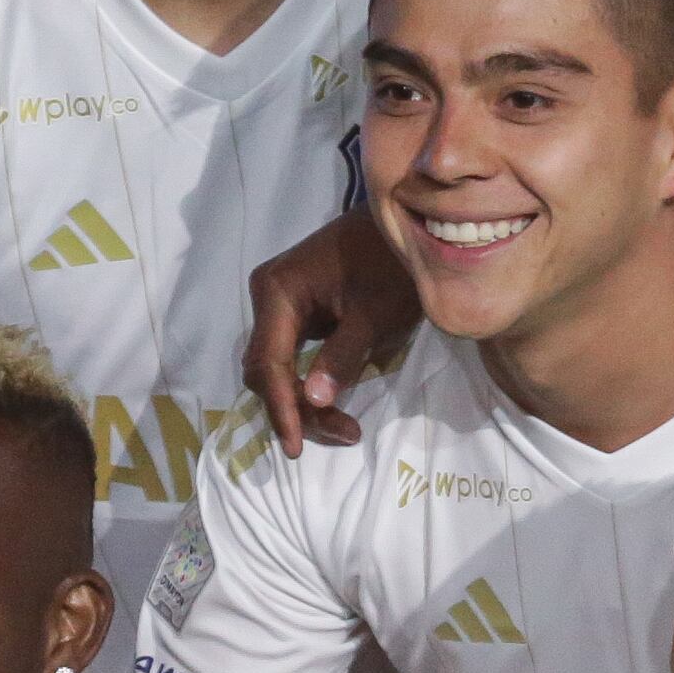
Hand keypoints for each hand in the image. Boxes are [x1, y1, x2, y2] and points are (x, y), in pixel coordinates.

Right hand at [242, 211, 421, 454]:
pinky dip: (310, 383)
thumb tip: (314, 400)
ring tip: (345, 428)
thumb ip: (343, 357)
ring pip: (278, 368)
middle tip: (344, 434)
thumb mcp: (375, 314)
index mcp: (278, 291)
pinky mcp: (297, 310)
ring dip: (304, 402)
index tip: (296, 447)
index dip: (282, 408)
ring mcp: (280, 303)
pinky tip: (334, 406)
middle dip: (297, 409)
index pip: (269, 363)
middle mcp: (268, 296)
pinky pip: (292, 356)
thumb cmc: (392, 264)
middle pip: (267, 370)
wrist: (405, 225)